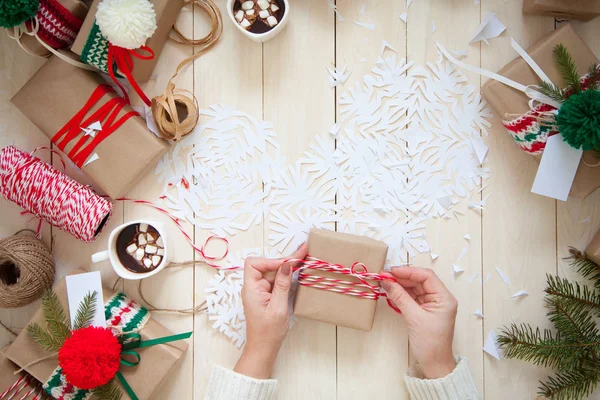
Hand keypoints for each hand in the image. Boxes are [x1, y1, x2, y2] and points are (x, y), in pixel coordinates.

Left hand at [233, 243, 307, 378]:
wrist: (264, 348)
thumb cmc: (268, 332)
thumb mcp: (278, 308)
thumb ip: (281, 285)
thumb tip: (286, 265)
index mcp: (251, 289)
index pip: (254, 263)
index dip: (270, 261)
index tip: (286, 265)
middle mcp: (254, 287)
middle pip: (267, 266)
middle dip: (284, 260)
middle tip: (303, 251)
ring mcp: (261, 291)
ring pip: (274, 273)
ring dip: (287, 267)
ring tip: (303, 258)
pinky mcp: (268, 295)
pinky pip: (276, 281)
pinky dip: (287, 276)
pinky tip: (298, 271)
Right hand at [381, 267, 457, 378]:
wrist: (434, 364)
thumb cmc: (430, 343)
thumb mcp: (414, 318)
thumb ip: (400, 297)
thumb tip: (386, 282)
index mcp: (444, 298)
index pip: (426, 276)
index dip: (408, 271)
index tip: (391, 271)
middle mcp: (440, 298)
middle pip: (420, 280)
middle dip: (402, 277)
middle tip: (384, 276)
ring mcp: (432, 304)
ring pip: (415, 287)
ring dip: (400, 285)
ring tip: (385, 283)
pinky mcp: (425, 309)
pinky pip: (412, 296)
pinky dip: (402, 293)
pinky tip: (391, 292)